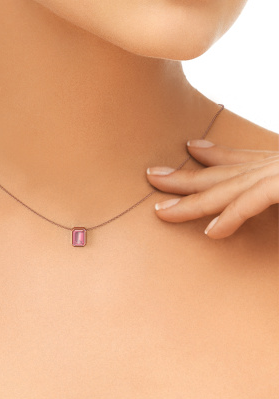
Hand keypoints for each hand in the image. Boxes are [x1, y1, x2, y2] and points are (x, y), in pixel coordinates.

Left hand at [146, 139, 278, 238]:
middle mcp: (276, 165)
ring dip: (191, 201)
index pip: (241, 160)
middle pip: (222, 173)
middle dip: (183, 177)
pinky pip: (253, 201)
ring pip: (227, 187)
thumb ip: (275, 192)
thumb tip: (264, 199)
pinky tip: (210, 232)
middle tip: (152, 175)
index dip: (214, 154)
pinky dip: (231, 216)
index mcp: (278, 164)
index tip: (191, 147)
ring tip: (160, 211)